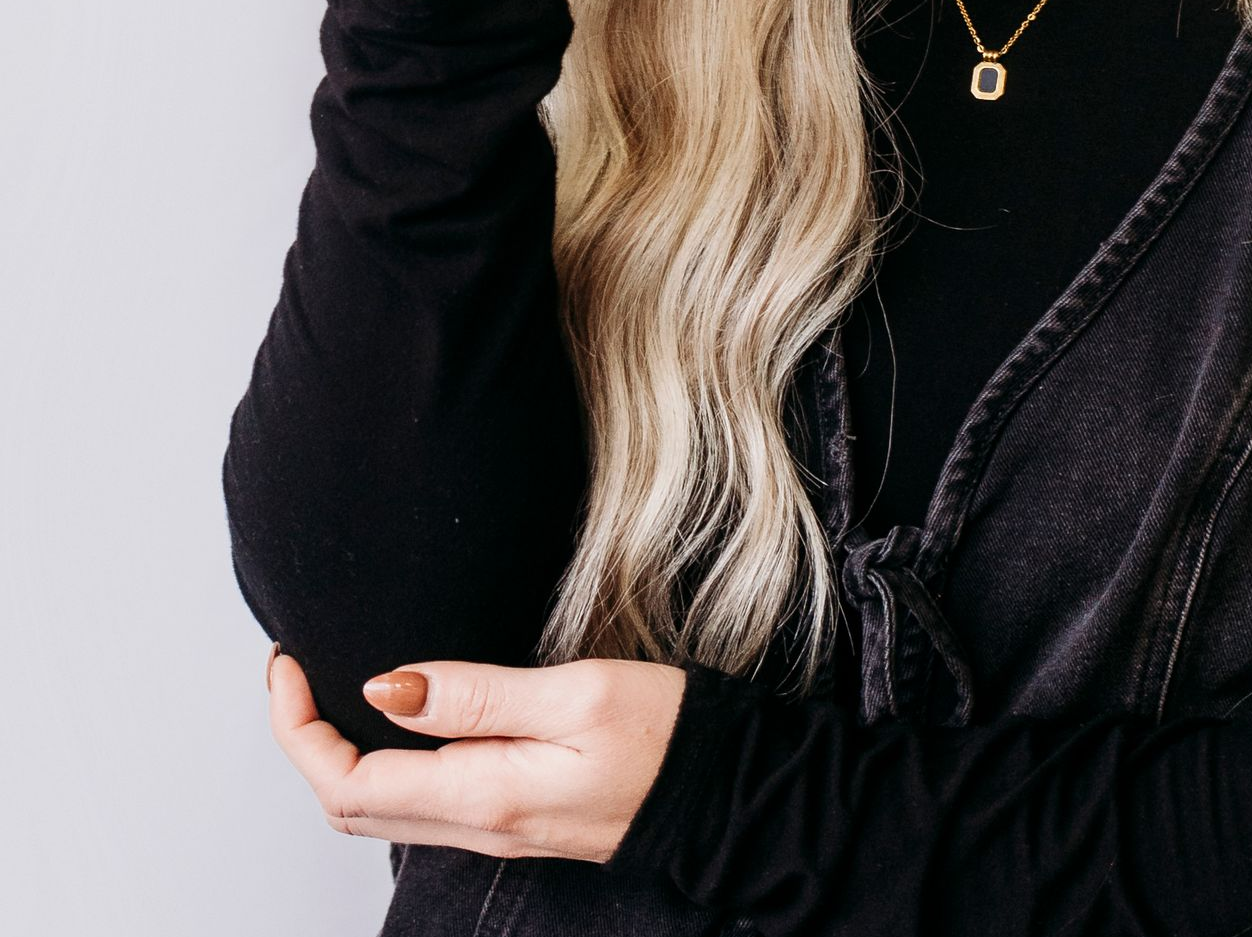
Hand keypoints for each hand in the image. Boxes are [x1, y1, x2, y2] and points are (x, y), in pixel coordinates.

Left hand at [266, 646, 689, 861]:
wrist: (724, 793)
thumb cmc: (664, 733)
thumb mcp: (577, 694)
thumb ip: (478, 694)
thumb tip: (386, 686)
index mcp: (483, 793)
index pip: (348, 780)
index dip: (299, 729)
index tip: (288, 665)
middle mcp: (477, 823)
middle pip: (350, 805)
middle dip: (303, 741)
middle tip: (294, 671)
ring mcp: (495, 826)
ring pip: (379, 809)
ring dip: (337, 754)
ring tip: (328, 686)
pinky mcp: (514, 815)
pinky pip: (420, 803)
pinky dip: (382, 762)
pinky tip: (396, 716)